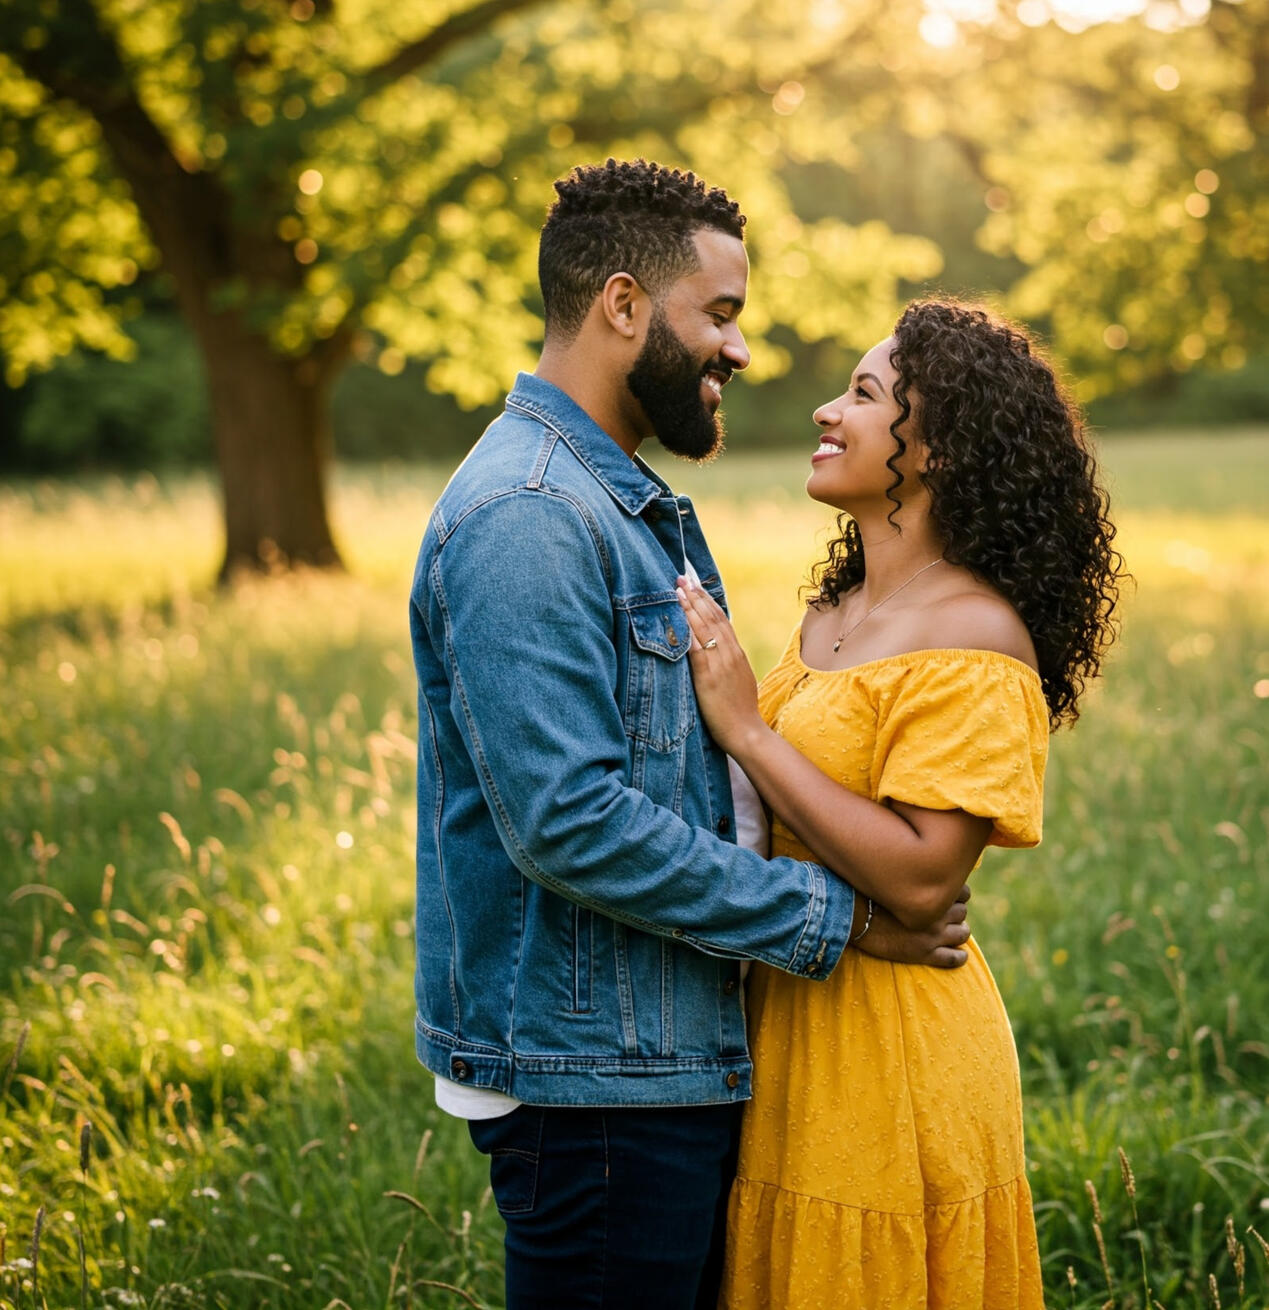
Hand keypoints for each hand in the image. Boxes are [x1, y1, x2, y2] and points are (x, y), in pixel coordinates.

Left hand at [675, 576, 763, 755]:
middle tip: (682, 578)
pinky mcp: (708, 675)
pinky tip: (679, 616)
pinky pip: (697, 646)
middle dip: (696, 596)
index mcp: (737, 653)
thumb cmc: (739, 711)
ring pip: (705, 627)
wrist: (746, 732)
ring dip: (690, 606)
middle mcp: (730, 653)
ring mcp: (720, 663)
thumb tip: (717, 654)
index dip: (707, 601)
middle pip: (712, 617)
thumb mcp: (737, 680)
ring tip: (678, 589)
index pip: (722, 619)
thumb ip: (728, 664)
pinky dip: (688, 628)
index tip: (695, 586)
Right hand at [854, 884, 971, 968]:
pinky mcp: (924, 954)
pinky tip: (959, 954)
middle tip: (947, 914)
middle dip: (957, 912)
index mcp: (931, 892)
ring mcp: (932, 935)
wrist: (854, 918)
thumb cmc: (868, 893)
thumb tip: (918, 865)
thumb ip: (913, 875)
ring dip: (960, 932)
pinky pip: (954, 958)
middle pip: (962, 912)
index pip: (962, 891)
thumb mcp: (893, 877)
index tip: (950, 895)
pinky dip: (960, 956)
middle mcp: (937, 914)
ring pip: (963, 934)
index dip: (958, 893)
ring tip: (953, 932)